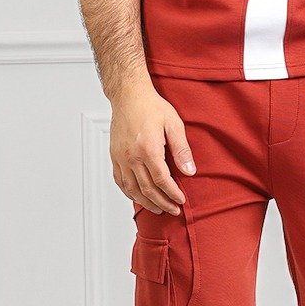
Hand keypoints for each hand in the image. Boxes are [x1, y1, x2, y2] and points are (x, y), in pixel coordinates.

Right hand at [110, 79, 195, 213]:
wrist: (128, 95)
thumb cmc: (151, 107)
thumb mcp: (173, 124)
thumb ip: (181, 150)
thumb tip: (190, 172)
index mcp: (148, 149)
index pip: (162, 180)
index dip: (172, 194)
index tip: (181, 200)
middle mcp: (132, 157)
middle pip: (147, 189)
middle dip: (162, 203)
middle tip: (173, 210)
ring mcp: (120, 158)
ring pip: (132, 189)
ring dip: (146, 202)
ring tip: (158, 209)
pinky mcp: (114, 156)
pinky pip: (120, 181)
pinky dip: (129, 193)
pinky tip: (138, 197)